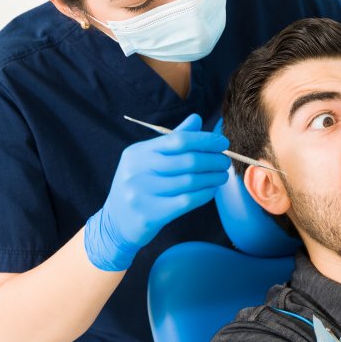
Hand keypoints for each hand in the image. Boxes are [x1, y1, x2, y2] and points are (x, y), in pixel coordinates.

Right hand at [84, 113, 230, 270]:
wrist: (115, 223)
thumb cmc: (139, 186)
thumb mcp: (147, 160)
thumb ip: (172, 141)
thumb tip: (196, 119)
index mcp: (138, 153)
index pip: (178, 140)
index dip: (205, 140)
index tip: (223, 143)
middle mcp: (137, 170)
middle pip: (187, 161)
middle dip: (213, 160)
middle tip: (225, 162)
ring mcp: (142, 193)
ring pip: (190, 181)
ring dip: (212, 178)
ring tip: (222, 176)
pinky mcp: (150, 214)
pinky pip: (187, 200)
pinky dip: (204, 194)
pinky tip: (211, 191)